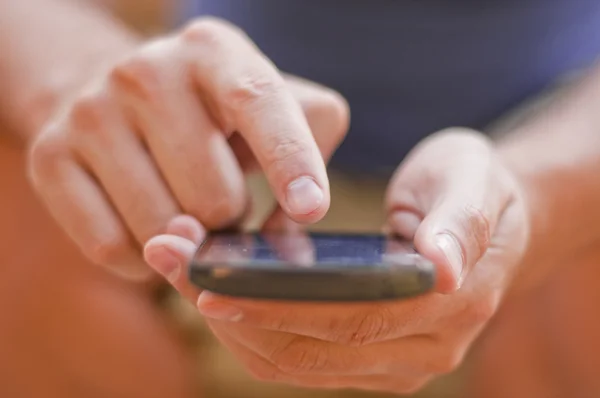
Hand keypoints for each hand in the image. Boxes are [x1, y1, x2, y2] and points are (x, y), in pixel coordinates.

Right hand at [26, 17, 348, 279]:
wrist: (115, 97)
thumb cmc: (211, 115)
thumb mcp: (271, 110)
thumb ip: (307, 152)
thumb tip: (293, 225)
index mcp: (214, 51)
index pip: (259, 103)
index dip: (290, 159)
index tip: (310, 207)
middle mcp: (147, 71)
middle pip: (214, 197)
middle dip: (229, 216)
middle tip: (220, 197)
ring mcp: (91, 111)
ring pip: (163, 230)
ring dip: (187, 239)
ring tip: (183, 206)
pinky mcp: (49, 156)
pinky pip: (111, 247)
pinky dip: (142, 260)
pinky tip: (146, 226)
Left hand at [144, 129, 529, 393]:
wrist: (492, 220)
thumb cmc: (476, 189)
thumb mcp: (475, 183)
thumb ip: (460, 223)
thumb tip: (442, 268)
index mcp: (449, 307)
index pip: (349, 318)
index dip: (277, 306)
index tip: (208, 284)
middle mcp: (421, 351)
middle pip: (308, 347)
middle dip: (230, 310)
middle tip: (168, 259)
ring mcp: (393, 364)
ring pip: (292, 361)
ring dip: (228, 322)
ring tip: (177, 269)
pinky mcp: (368, 360)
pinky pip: (296, 357)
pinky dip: (248, 327)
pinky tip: (215, 289)